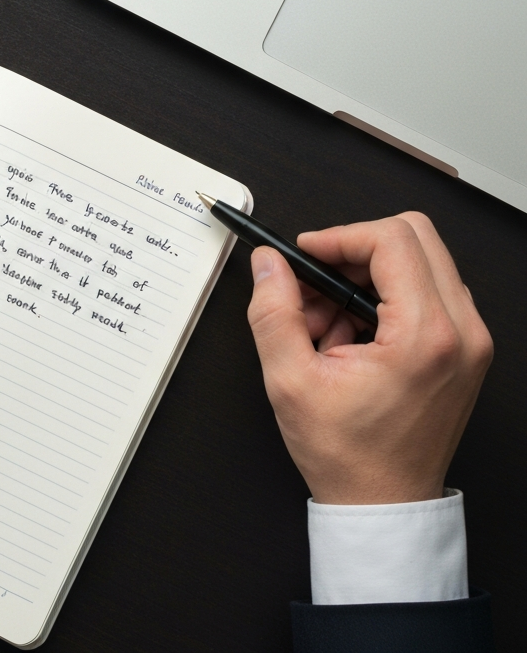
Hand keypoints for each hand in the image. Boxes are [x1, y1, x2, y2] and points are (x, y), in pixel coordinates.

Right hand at [247, 212, 492, 503]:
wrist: (385, 503)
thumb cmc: (348, 455)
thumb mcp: (290, 381)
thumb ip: (273, 312)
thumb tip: (269, 264)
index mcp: (427, 336)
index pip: (392, 240)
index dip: (339, 236)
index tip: (305, 253)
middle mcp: (462, 332)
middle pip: (414, 237)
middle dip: (353, 249)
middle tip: (315, 279)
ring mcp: (470, 340)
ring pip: (419, 261)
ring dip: (366, 276)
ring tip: (326, 324)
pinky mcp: (464, 348)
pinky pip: (426, 291)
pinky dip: (383, 297)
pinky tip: (349, 336)